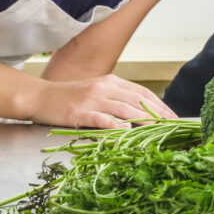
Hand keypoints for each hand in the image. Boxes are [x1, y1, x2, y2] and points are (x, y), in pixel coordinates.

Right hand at [27, 74, 177, 128]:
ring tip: (160, 129)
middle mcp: (105, 87)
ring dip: (144, 120)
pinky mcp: (80, 111)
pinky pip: (102, 118)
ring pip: (125, 109)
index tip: (174, 116)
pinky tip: (127, 132)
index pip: (142, 92)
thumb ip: (116, 99)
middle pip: (138, 100)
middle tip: (173, 126)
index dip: (160, 104)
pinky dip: (116, 125)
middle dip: (158, 114)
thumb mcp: (97, 92)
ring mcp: (93, 99)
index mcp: (111, 81)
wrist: (40, 96)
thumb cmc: (70, 97)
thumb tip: (141, 111)